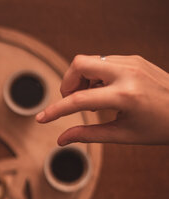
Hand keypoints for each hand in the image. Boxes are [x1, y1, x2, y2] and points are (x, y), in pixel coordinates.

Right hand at [36, 55, 168, 144]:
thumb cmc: (160, 127)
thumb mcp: (123, 135)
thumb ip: (88, 135)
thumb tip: (61, 140)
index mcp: (125, 97)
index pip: (79, 100)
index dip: (55, 110)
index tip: (41, 119)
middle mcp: (128, 74)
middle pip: (79, 64)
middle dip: (67, 82)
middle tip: (72, 100)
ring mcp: (132, 62)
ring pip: (90, 61)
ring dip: (82, 79)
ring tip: (93, 100)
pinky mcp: (134, 58)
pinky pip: (103, 61)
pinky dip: (95, 76)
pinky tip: (104, 92)